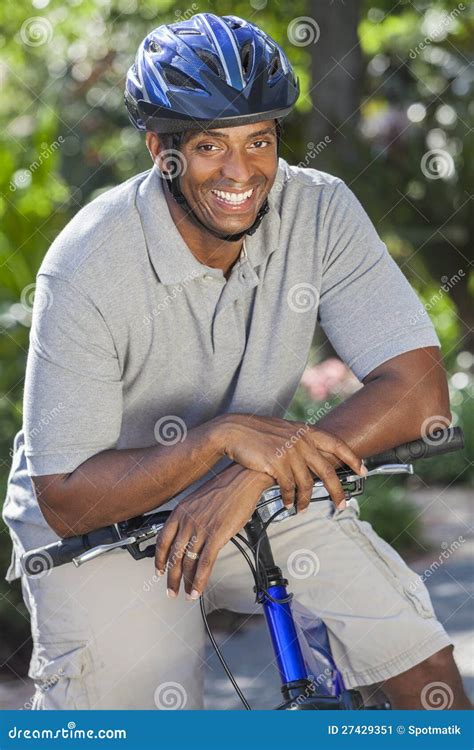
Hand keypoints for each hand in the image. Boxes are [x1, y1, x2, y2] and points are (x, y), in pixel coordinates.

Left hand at [155, 463, 272, 599]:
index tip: (159, 570)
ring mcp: (201, 529)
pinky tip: (198, 590)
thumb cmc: (226, 488)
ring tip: (186, 594)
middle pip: (173, 556)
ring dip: (186, 583)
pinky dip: (200, 581)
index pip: (162, 541)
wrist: (242, 479)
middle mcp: (187, 521)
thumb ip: (191, 518)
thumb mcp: (199, 500)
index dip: (159, 560)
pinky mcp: (216, 536)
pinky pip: (205, 564)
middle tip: (170, 590)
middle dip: (171, 578)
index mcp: (180, 512)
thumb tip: (191, 536)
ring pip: (188, 563)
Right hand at [214, 413, 365, 508]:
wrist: (235, 430)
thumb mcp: (286, 430)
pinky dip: (289, 498)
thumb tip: (316, 454)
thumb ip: (302, 440)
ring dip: (305, 500)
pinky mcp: (276, 463)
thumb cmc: (258, 432)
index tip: (363, 470)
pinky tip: (288, 503)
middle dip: (337, 491)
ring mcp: (289, 452)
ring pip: (306, 483)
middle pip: (327, 471)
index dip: (352, 458)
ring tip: (302, 508)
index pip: (337, 444)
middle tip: (341, 505)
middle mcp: (301, 441)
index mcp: (306, 431)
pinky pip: (288, 487)